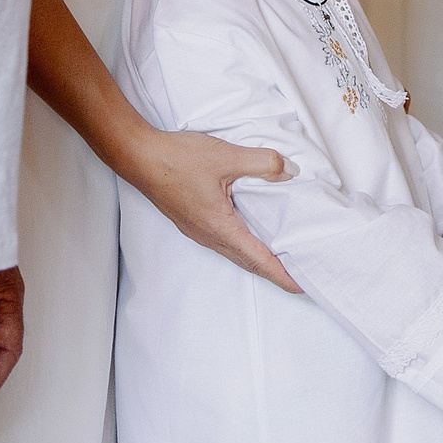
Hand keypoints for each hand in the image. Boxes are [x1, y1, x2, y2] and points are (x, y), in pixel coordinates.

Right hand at [126, 128, 299, 292]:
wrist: (139, 157)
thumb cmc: (177, 159)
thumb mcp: (227, 156)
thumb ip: (263, 163)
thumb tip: (290, 171)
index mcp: (220, 227)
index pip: (259, 259)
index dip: (282, 275)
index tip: (302, 286)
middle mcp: (209, 236)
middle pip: (248, 262)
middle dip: (275, 272)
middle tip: (300, 276)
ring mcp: (198, 231)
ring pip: (235, 253)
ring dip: (258, 259)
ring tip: (282, 259)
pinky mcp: (192, 222)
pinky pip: (224, 242)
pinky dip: (244, 246)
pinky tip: (252, 234)